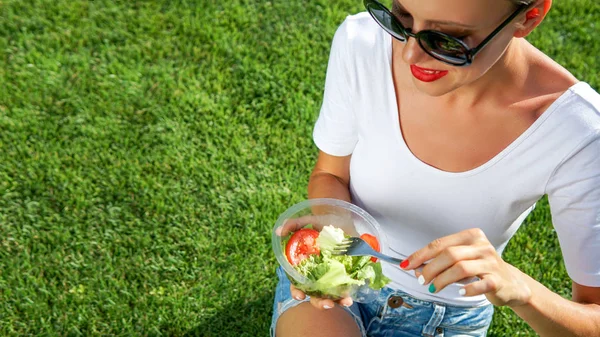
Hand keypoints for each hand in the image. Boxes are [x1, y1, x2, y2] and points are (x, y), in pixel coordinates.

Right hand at [277, 213, 355, 309]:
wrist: (341, 217)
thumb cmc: (321, 222)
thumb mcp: (308, 221)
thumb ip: (293, 225)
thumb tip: (279, 231)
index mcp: (305, 267)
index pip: (298, 285)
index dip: (297, 292)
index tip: (300, 295)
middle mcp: (318, 275)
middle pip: (316, 295)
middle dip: (320, 302)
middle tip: (326, 303)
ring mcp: (332, 275)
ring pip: (332, 295)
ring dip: (338, 301)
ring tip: (346, 301)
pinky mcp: (347, 273)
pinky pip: (346, 287)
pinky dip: (349, 293)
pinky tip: (351, 295)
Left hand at [402, 228, 531, 306]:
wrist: (511, 283)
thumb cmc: (479, 268)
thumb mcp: (461, 260)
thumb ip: (440, 261)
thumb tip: (416, 268)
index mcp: (471, 236)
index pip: (439, 244)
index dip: (420, 255)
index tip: (406, 265)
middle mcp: (482, 246)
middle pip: (449, 255)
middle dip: (430, 268)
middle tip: (421, 280)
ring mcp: (491, 262)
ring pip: (461, 268)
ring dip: (443, 280)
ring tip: (434, 288)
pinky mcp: (498, 280)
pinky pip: (480, 284)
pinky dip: (467, 288)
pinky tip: (459, 291)